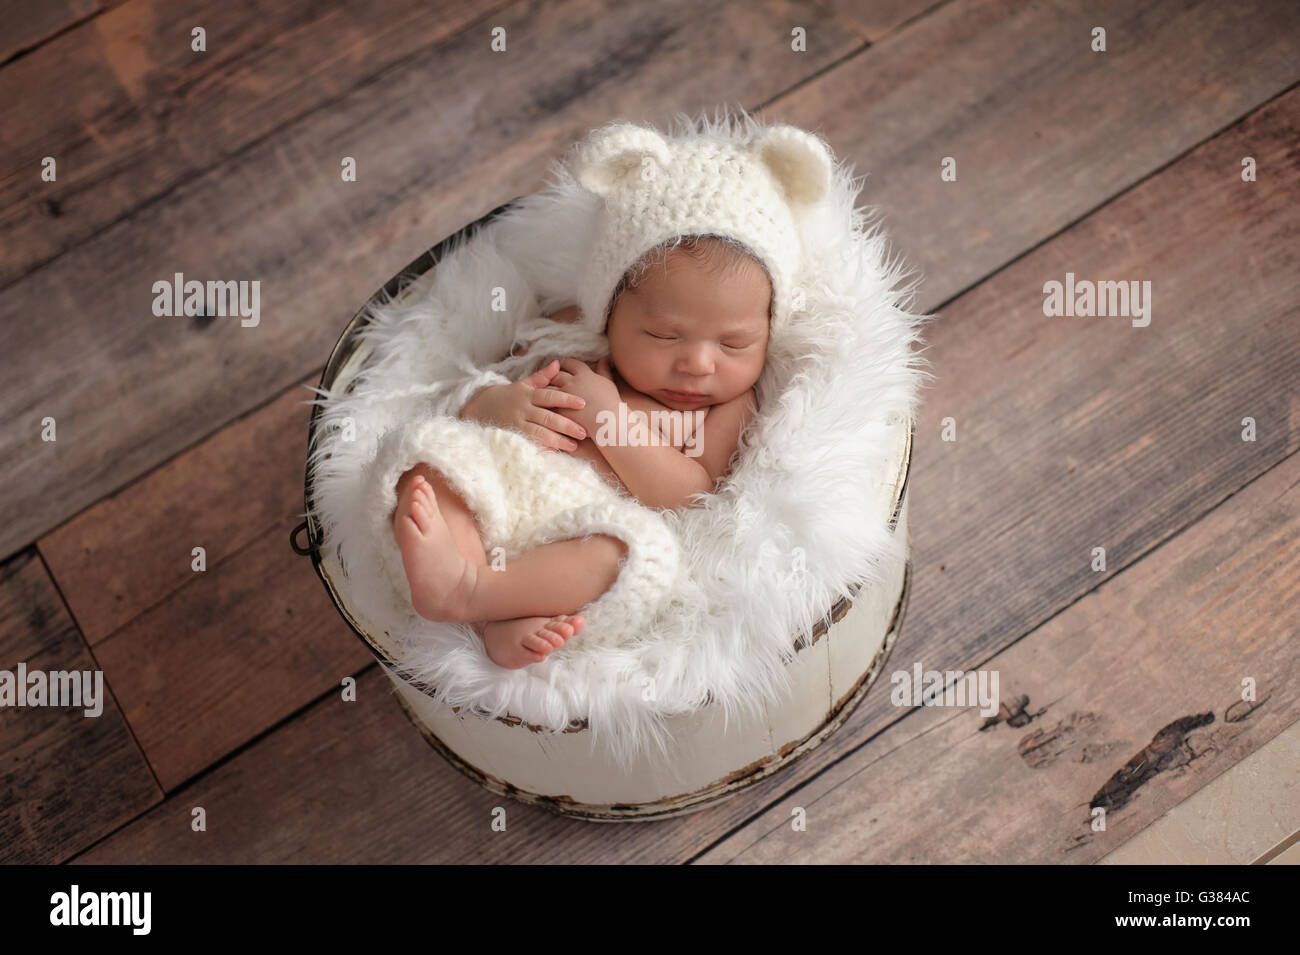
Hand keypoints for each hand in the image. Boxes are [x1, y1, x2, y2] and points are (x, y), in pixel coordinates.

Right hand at [458, 359, 589, 451]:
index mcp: (529, 394)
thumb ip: (542, 377)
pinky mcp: (511, 437)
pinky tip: (554, 452)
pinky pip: (528, 443)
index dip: (566, 399)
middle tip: (584, 431)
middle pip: (547, 417)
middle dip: (566, 425)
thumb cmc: (509, 396)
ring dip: (557, 440)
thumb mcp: (523, 384)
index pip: (550, 396)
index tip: (583, 403)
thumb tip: (558, 364)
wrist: (480, 408)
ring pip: (539, 433)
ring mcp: (517, 424)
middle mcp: (523, 409)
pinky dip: (540, 448)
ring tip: (573, 446)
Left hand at [550, 356, 619, 434]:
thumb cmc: (611, 404)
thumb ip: (604, 369)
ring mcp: (563, 396)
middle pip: (556, 375)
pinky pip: (546, 404)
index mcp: (584, 374)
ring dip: (546, 391)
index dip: (564, 364)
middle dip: (553, 377)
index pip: (569, 363)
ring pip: (548, 388)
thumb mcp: (608, 383)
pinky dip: (545, 405)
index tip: (561, 366)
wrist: (609, 424)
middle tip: (550, 380)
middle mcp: (572, 382)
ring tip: (546, 395)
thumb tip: (605, 358)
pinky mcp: (558, 410)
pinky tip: (546, 408)